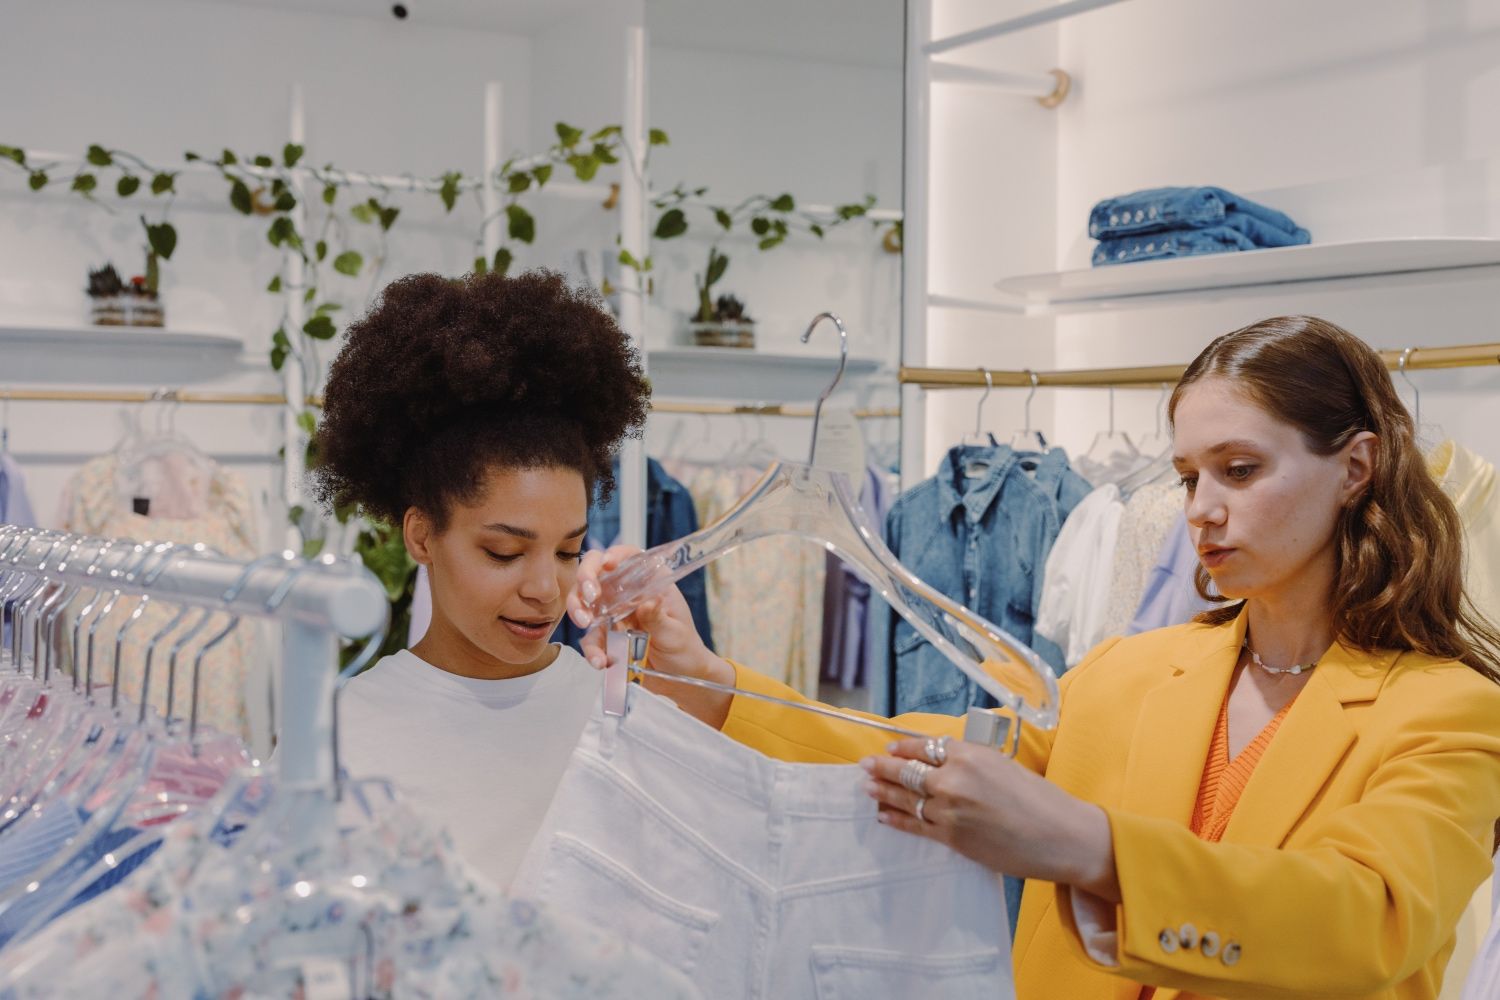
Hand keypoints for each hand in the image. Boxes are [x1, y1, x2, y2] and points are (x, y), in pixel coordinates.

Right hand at [568, 545, 735, 726]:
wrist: (680, 677)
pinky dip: (591, 649)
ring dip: (578, 609)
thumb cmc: (684, 647)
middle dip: (585, 579)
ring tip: (585, 624)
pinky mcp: (606, 636)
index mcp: (650, 582)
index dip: (615, 554)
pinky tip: (600, 661)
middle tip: (589, 596)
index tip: (607, 564)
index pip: (629, 557)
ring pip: (585, 601)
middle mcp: (628, 593)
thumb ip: (659, 618)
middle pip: (597, 573)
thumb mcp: (675, 632)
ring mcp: (613, 613)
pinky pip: (591, 638)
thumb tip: (647, 603)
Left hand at [861, 738, 1120, 901]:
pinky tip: (884, 815)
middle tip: (866, 765)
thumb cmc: (1040, 799)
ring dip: (883, 792)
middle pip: (908, 771)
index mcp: (970, 754)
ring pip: (907, 798)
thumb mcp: (1004, 765)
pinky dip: (896, 819)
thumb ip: (972, 763)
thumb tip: (947, 763)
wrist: (1060, 835)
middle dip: (883, 768)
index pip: (926, 747)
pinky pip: (915, 826)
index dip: (904, 748)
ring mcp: (950, 809)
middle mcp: (954, 778)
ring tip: (867, 788)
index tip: (891, 749)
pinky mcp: (952, 837)